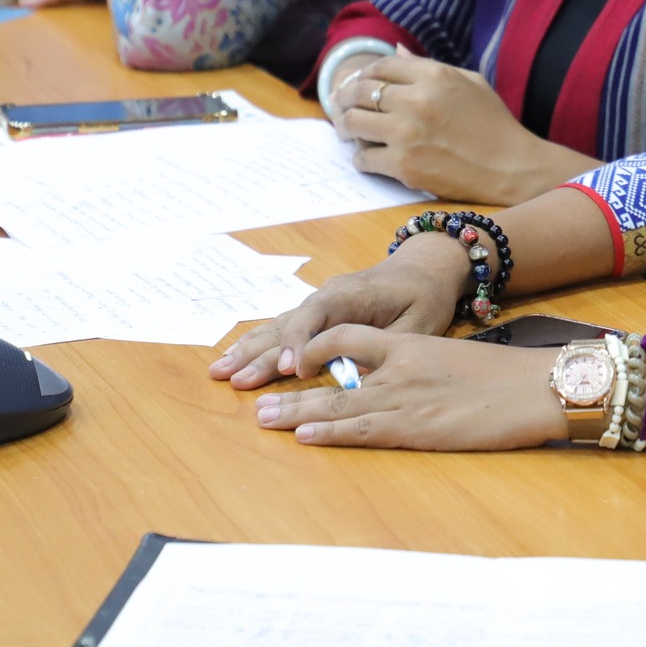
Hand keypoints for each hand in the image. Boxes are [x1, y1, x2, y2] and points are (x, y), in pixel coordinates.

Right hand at [209, 234, 475, 387]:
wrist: (425, 266)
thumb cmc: (425, 295)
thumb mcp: (418, 323)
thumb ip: (385, 346)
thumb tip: (357, 372)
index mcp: (352, 293)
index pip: (317, 316)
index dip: (301, 342)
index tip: (290, 371)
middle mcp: (327, 295)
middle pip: (288, 325)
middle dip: (261, 354)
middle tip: (234, 380)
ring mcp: (319, 303)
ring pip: (279, 328)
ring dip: (250, 350)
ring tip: (220, 371)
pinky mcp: (317, 313)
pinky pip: (283, 329)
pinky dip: (258, 344)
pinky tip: (236, 359)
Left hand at [246, 326, 564, 449]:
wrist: (538, 387)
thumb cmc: (506, 377)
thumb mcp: (455, 360)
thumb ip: (421, 367)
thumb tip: (398, 382)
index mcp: (410, 344)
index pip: (347, 336)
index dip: (314, 348)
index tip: (291, 361)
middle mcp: (400, 366)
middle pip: (330, 373)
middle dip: (290, 387)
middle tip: (255, 396)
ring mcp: (406, 397)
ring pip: (337, 403)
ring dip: (296, 412)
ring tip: (264, 418)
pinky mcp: (417, 427)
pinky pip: (363, 429)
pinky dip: (331, 432)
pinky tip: (306, 435)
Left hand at [332, 50, 592, 203]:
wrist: (512, 168)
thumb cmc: (495, 124)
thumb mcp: (470, 82)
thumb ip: (429, 67)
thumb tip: (396, 52)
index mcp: (434, 75)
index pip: (380, 66)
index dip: (362, 74)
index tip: (356, 84)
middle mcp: (416, 100)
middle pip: (359, 92)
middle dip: (345, 99)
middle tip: (342, 107)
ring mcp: (407, 134)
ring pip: (353, 123)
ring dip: (347, 127)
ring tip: (350, 132)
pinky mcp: (404, 166)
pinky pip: (363, 158)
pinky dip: (362, 158)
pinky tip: (370, 157)